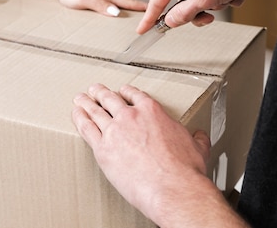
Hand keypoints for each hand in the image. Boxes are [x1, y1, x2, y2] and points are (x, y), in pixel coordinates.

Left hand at [47, 0, 147, 16]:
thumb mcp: (85, 0)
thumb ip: (101, 6)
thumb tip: (117, 13)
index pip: (131, 3)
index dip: (144, 9)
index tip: (156, 15)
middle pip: (131, 2)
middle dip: (144, 9)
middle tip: (157, 17)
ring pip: (125, 2)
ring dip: (135, 8)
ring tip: (145, 16)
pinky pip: (117, 2)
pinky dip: (125, 7)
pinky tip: (125, 11)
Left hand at [72, 84, 213, 225]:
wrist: (173, 187)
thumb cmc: (184, 170)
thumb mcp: (197, 148)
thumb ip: (196, 138)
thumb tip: (199, 136)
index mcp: (153, 112)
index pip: (135, 95)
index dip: (126, 92)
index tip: (122, 91)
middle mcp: (132, 117)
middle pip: (111, 99)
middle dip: (101, 93)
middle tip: (95, 89)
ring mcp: (115, 131)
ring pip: (96, 111)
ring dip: (86, 103)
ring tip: (81, 99)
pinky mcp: (103, 149)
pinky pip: (87, 129)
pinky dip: (79, 119)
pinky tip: (76, 116)